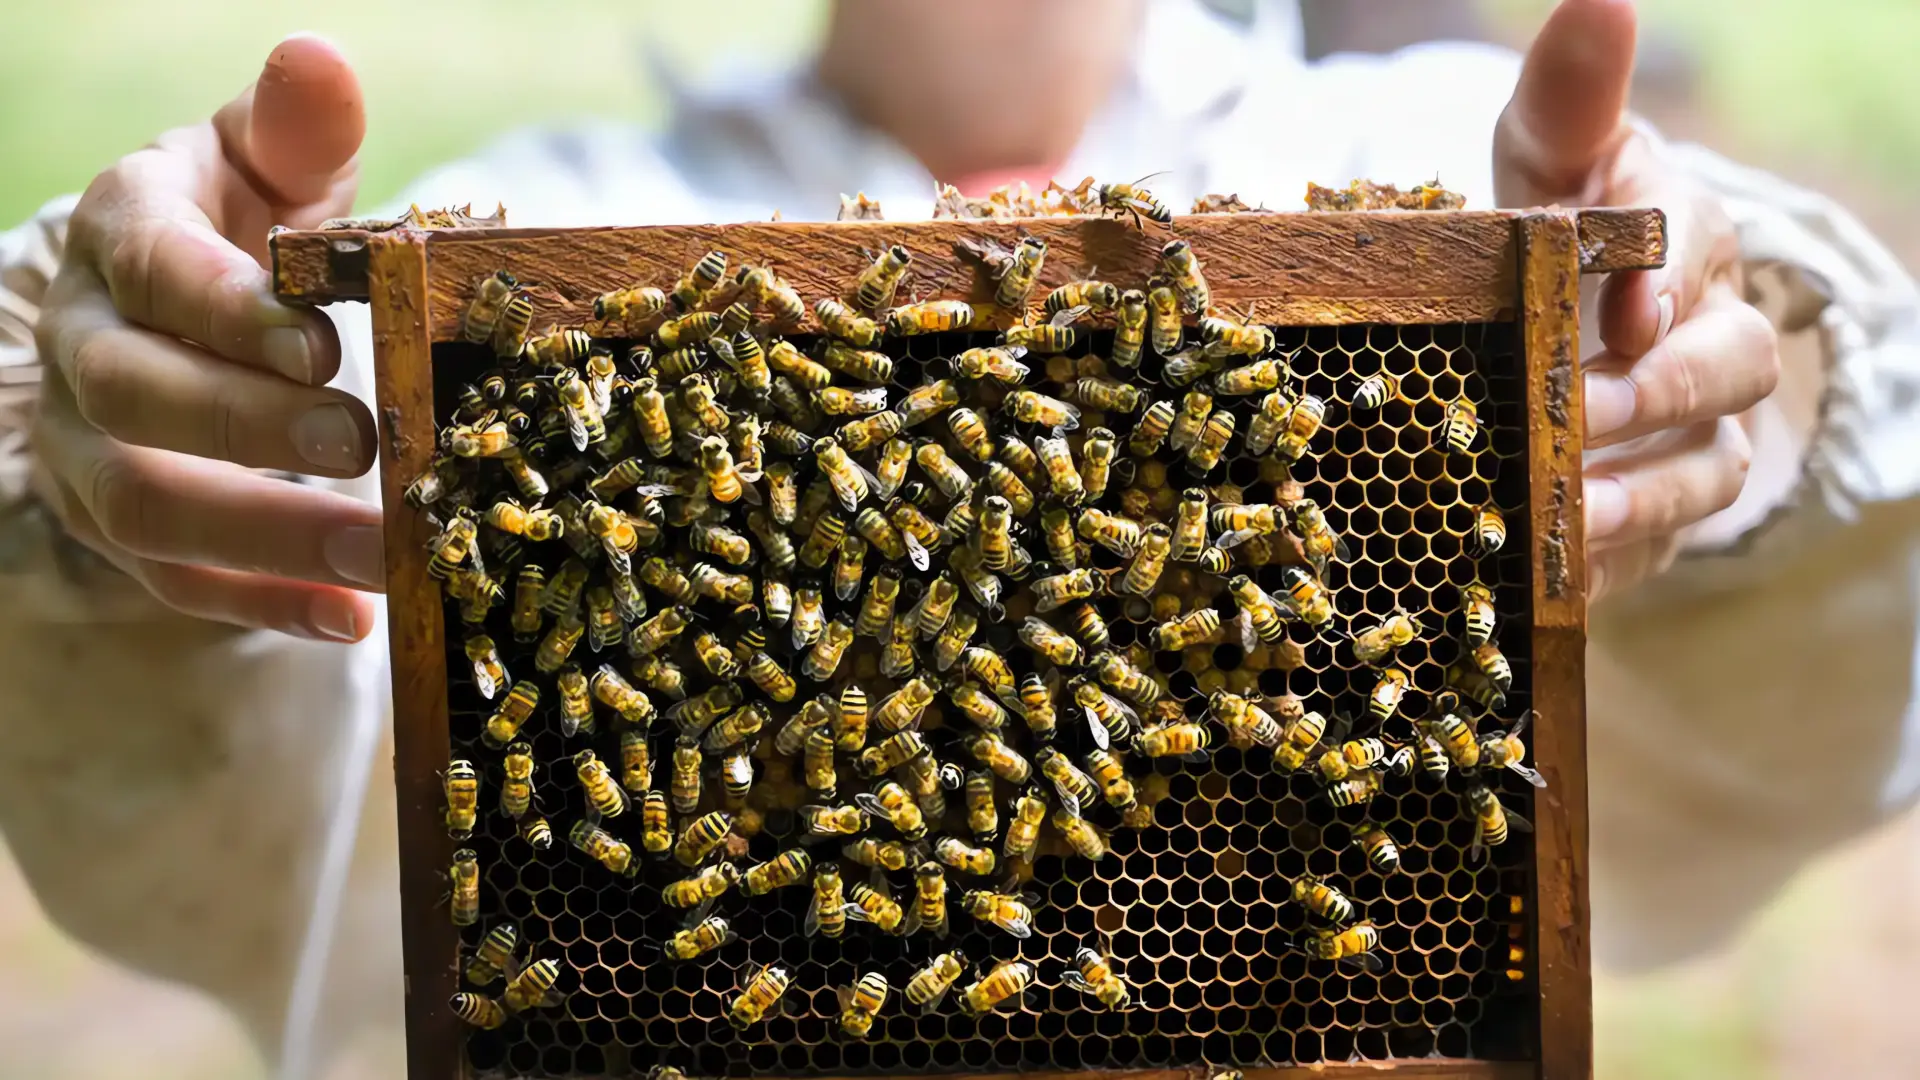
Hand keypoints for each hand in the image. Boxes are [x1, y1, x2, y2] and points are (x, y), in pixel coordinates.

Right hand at [30, 35, 382, 639]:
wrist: (175, 313)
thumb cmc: (243, 229)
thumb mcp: (268, 166)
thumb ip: (298, 129)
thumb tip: (320, 61)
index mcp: (123, 239)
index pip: (154, 271)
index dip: (227, 310)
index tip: (320, 342)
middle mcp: (86, 345)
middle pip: (136, 396)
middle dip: (247, 426)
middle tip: (363, 441)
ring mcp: (92, 447)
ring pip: (147, 504)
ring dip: (266, 536)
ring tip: (378, 555)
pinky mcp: (123, 529)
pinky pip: (177, 582)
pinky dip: (264, 605)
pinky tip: (351, 618)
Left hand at [1494, 0, 1780, 601]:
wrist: (1525, 344)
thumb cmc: (1537, 238)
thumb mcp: (1537, 165)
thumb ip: (1567, 99)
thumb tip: (1602, 0)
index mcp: (1679, 234)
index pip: (1693, 237)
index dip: (1663, 271)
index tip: (1622, 304)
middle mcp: (1706, 331)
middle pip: (1723, 361)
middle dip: (1653, 387)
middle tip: (1576, 409)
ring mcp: (1694, 426)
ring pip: (1708, 463)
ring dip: (1641, 486)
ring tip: (1572, 502)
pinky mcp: (1657, 506)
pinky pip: (1660, 540)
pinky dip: (1612, 553)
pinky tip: (1558, 560)